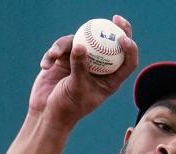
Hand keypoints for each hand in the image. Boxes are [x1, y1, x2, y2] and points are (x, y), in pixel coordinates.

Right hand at [28, 15, 138, 129]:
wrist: (46, 113)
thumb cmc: (67, 107)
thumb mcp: (76, 88)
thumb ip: (79, 66)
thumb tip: (80, 44)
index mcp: (109, 80)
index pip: (127, 62)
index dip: (130, 48)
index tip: (123, 38)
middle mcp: (98, 68)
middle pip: (111, 44)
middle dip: (116, 29)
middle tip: (115, 19)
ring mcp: (81, 62)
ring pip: (80, 41)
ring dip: (64, 46)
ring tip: (55, 54)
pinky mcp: (64, 59)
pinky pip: (60, 48)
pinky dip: (52, 55)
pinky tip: (45, 66)